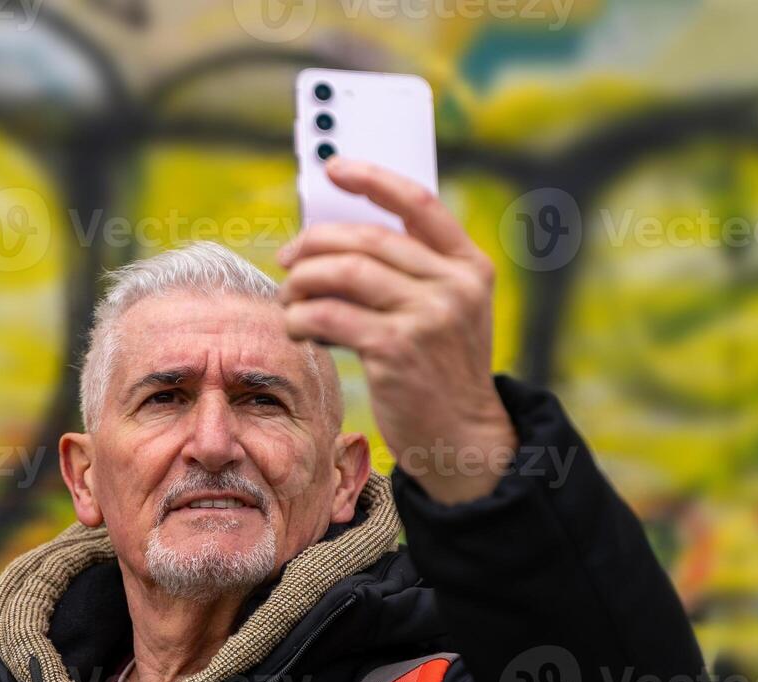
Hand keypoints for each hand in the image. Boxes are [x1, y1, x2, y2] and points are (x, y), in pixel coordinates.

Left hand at [276, 155, 517, 504]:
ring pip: (344, 273)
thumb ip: (407, 274)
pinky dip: (302, 317)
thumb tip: (332, 240)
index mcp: (470, 266)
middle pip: (368, 239)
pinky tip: (296, 327)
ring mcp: (428, 317)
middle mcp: (454, 285)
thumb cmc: (440, 371)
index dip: (373, 178)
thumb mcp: (444, 313)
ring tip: (289, 297)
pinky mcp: (396, 350)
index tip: (332, 168)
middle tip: (287, 258)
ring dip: (303, 282)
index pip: (419, 203)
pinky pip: (330, 316)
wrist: (464, 437)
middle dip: (316, 243)